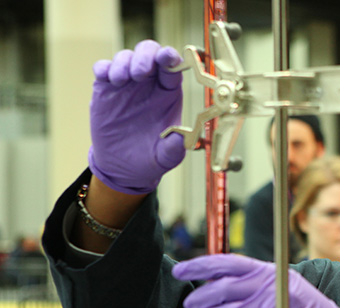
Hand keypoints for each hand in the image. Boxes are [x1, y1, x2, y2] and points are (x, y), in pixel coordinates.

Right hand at [88, 40, 185, 194]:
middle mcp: (149, 84)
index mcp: (168, 94)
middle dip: (145, 55)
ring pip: (125, 57)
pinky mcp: (106, 89)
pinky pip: (103, 69)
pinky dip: (104, 68)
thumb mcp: (166, 157)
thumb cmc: (150, 158)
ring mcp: (126, 84)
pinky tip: (106, 78)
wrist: (122, 167)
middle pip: (149, 53)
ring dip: (123, 62)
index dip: (169, 58)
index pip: (172, 67)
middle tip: (140, 73)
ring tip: (121, 80)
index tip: (166, 57)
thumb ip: (175, 147)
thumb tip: (181, 138)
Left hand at [172, 254, 339, 307]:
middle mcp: (271, 288)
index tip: (181, 270)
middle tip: (190, 305)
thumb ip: (258, 282)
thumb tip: (219, 280)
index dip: (201, 265)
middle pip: (223, 288)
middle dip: (199, 297)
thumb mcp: (288, 287)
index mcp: (273, 273)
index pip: (230, 262)